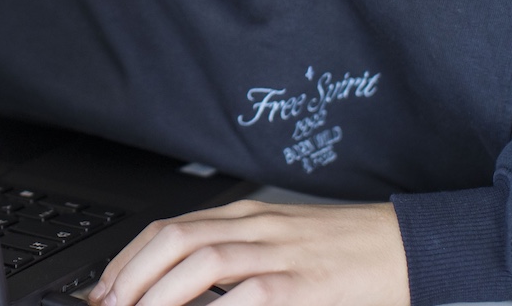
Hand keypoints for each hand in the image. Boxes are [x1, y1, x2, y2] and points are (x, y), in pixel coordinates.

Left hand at [89, 200, 408, 305]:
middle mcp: (257, 227)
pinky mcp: (305, 284)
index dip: (127, 259)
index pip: (170, 227)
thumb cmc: (345, 253)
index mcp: (247, 216)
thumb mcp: (282, 246)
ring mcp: (280, 252)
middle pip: (175, 239)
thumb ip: (236, 261)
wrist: (409, 247)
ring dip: (159, 295)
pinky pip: (250, 295)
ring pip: (202, 262)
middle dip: (131, 276)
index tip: (102, 291)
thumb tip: (182, 294)